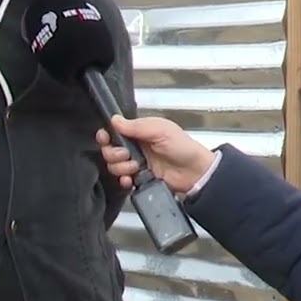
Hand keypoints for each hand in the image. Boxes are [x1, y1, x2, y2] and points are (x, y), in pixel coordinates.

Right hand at [95, 115, 215, 194]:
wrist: (195, 172)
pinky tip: (131, 179)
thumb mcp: (160, 130)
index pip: (114, 131)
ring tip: (136, 167)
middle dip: (114, 154)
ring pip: (114, 166)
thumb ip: (136, 126)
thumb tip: (114, 120)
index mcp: (139, 131)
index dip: (106, 136)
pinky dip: (124, 180)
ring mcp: (137, 163)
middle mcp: (135, 147)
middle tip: (127, 155)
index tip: (106, 139)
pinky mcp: (140, 179)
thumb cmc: (182, 146)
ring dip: (121, 167)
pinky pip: (123, 180)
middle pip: (110, 150)